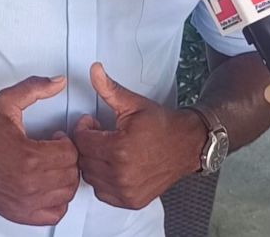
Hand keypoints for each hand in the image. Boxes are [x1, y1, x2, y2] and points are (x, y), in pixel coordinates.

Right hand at [0, 76, 79, 225]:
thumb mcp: (7, 102)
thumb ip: (35, 88)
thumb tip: (59, 81)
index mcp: (28, 157)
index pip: (70, 153)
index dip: (65, 141)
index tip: (53, 136)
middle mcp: (28, 184)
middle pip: (71, 174)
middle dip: (66, 158)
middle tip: (52, 149)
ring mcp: (24, 202)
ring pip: (66, 194)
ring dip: (63, 177)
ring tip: (48, 164)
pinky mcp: (18, 213)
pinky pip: (54, 214)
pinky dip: (56, 200)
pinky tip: (45, 185)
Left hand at [71, 63, 204, 209]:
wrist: (187, 145)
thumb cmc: (161, 124)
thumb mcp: (134, 103)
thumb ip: (110, 89)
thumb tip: (94, 69)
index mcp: (119, 149)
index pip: (81, 141)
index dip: (83, 128)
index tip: (93, 123)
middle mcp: (121, 174)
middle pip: (83, 160)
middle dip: (87, 145)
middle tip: (100, 134)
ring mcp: (127, 191)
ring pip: (90, 177)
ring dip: (93, 162)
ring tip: (107, 149)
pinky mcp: (132, 201)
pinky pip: (102, 192)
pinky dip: (103, 180)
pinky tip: (114, 165)